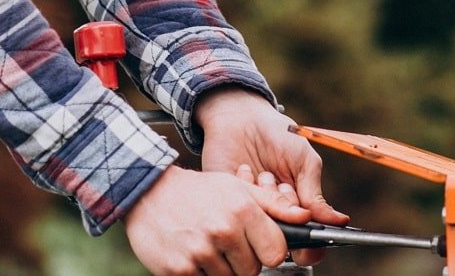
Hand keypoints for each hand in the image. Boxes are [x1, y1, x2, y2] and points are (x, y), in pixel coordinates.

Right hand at [124, 165, 309, 275]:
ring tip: (208, 247)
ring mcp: (199, 253)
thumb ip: (273, 204)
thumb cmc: (198, 191)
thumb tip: (307, 217)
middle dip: (243, 262)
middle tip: (227, 245)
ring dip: (221, 269)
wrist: (147, 192)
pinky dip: (200, 274)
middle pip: (252, 271)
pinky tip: (192, 255)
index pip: (276, 253)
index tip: (259, 247)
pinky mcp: (179, 271)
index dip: (269, 252)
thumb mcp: (237, 187)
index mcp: (241, 210)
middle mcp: (222, 232)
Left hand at [195, 88, 348, 265]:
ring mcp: (249, 210)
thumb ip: (314, 191)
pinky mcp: (225, 203)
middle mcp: (273, 214)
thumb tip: (336, 221)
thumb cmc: (277, 135)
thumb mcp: (303, 159)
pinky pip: (236, 211)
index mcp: (297, 208)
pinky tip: (245, 170)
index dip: (309, 240)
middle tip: (282, 183)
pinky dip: (245, 189)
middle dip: (285, 208)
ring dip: (265, 198)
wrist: (241, 116)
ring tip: (264, 173)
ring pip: (260, 224)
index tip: (306, 224)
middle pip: (283, 235)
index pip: (308, 241)